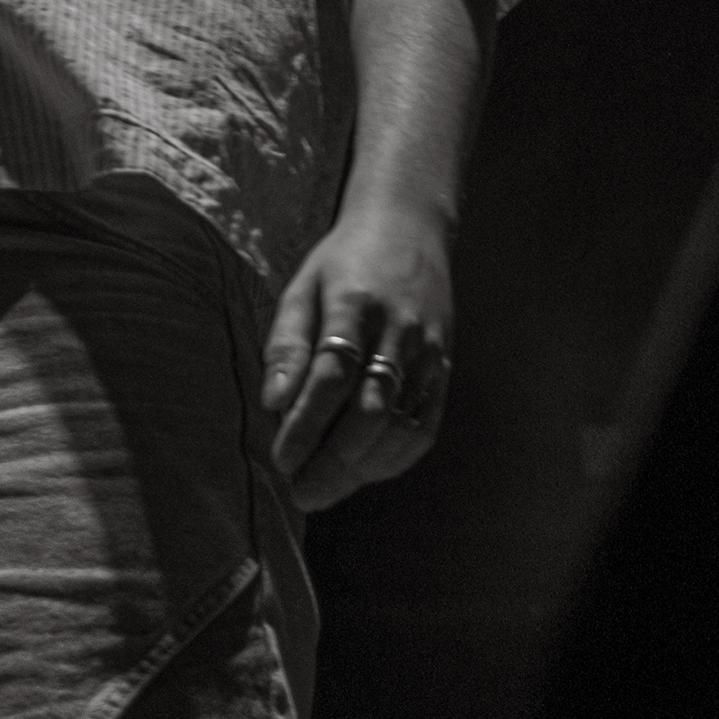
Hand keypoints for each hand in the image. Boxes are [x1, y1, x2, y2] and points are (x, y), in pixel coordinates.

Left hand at [261, 200, 453, 510]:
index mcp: (355, 303)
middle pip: (370, 411)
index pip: (332, 376)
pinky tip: (364, 471)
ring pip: (400, 426)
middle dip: (333, 461)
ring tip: (323, 487)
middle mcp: (399, 330)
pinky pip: (425, 427)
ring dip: (361, 469)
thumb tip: (272, 402)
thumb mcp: (302, 287)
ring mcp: (429, 351)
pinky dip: (394, 459)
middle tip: (300, 490)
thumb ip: (287, 344)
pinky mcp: (446, 368)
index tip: (282, 460)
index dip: (306, 424)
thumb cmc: (343, 262)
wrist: (410, 228)